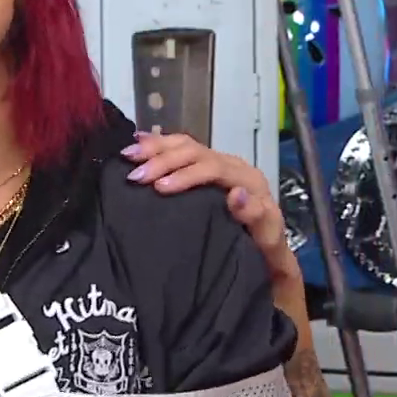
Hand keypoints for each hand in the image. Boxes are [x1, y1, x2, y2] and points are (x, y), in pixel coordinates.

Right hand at [121, 132, 296, 283]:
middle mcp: (234, 166)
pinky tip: (137, 142)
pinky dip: (159, 144)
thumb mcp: (267, 240)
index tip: (159, 187)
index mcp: (249, 180)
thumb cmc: (265, 251)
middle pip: (196, 152)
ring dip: (156, 148)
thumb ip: (256, 217)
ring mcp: (220, 164)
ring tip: (128, 154)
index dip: (186, 174)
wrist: (268, 254)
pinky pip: (183, 148)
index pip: (214, 168)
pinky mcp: (207, 167)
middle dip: (164, 160)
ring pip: (187, 145)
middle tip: (136, 176)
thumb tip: (236, 193)